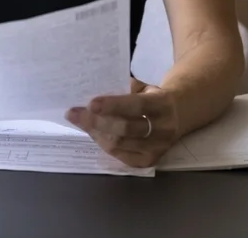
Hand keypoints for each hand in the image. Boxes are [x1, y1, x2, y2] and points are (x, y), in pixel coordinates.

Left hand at [65, 78, 179, 167]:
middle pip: (124, 129)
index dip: (112, 105)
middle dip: (95, 121)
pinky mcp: (151, 160)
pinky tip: (94, 132)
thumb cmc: (150, 96)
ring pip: (119, 144)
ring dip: (95, 132)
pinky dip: (103, 143)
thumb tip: (90, 93)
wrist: (175, 115)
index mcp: (162, 104)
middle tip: (72, 113)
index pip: (136, 105)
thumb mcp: (141, 87)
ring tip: (80, 121)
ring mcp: (159, 148)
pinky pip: (120, 155)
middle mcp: (164, 128)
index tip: (90, 103)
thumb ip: (122, 89)